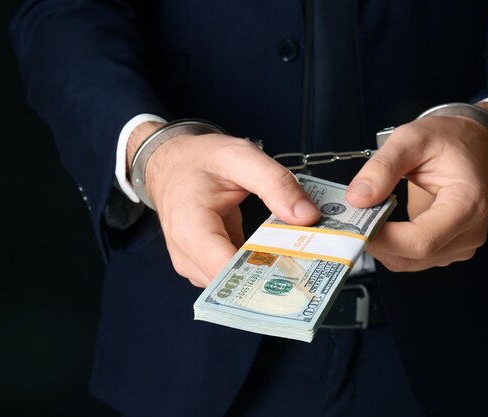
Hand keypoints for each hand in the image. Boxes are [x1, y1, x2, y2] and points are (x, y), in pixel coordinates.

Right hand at [128, 124, 320, 286]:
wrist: (171, 163)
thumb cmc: (199, 160)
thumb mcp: (239, 157)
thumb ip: (275, 184)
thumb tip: (308, 217)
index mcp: (191, 231)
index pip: (230, 272)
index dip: (268, 276)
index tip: (305, 270)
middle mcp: (189, 257)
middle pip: (237, 284)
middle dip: (276, 277)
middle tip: (316, 264)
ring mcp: (196, 266)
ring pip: (239, 285)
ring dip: (271, 274)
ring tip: (305, 258)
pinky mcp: (207, 267)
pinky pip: (237, 276)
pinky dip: (261, 268)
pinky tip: (285, 256)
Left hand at [346, 103, 487, 271]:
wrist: (469, 143)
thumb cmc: (446, 140)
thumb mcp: (410, 139)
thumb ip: (382, 167)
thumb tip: (358, 199)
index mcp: (467, 203)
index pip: (421, 241)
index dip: (384, 239)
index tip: (355, 225)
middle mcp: (469, 231)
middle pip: (413, 256)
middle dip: (376, 242)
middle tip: (349, 220)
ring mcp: (460, 245)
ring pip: (408, 262)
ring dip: (380, 245)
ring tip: (364, 217)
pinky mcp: (447, 249)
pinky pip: (410, 259)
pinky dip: (389, 245)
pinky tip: (379, 223)